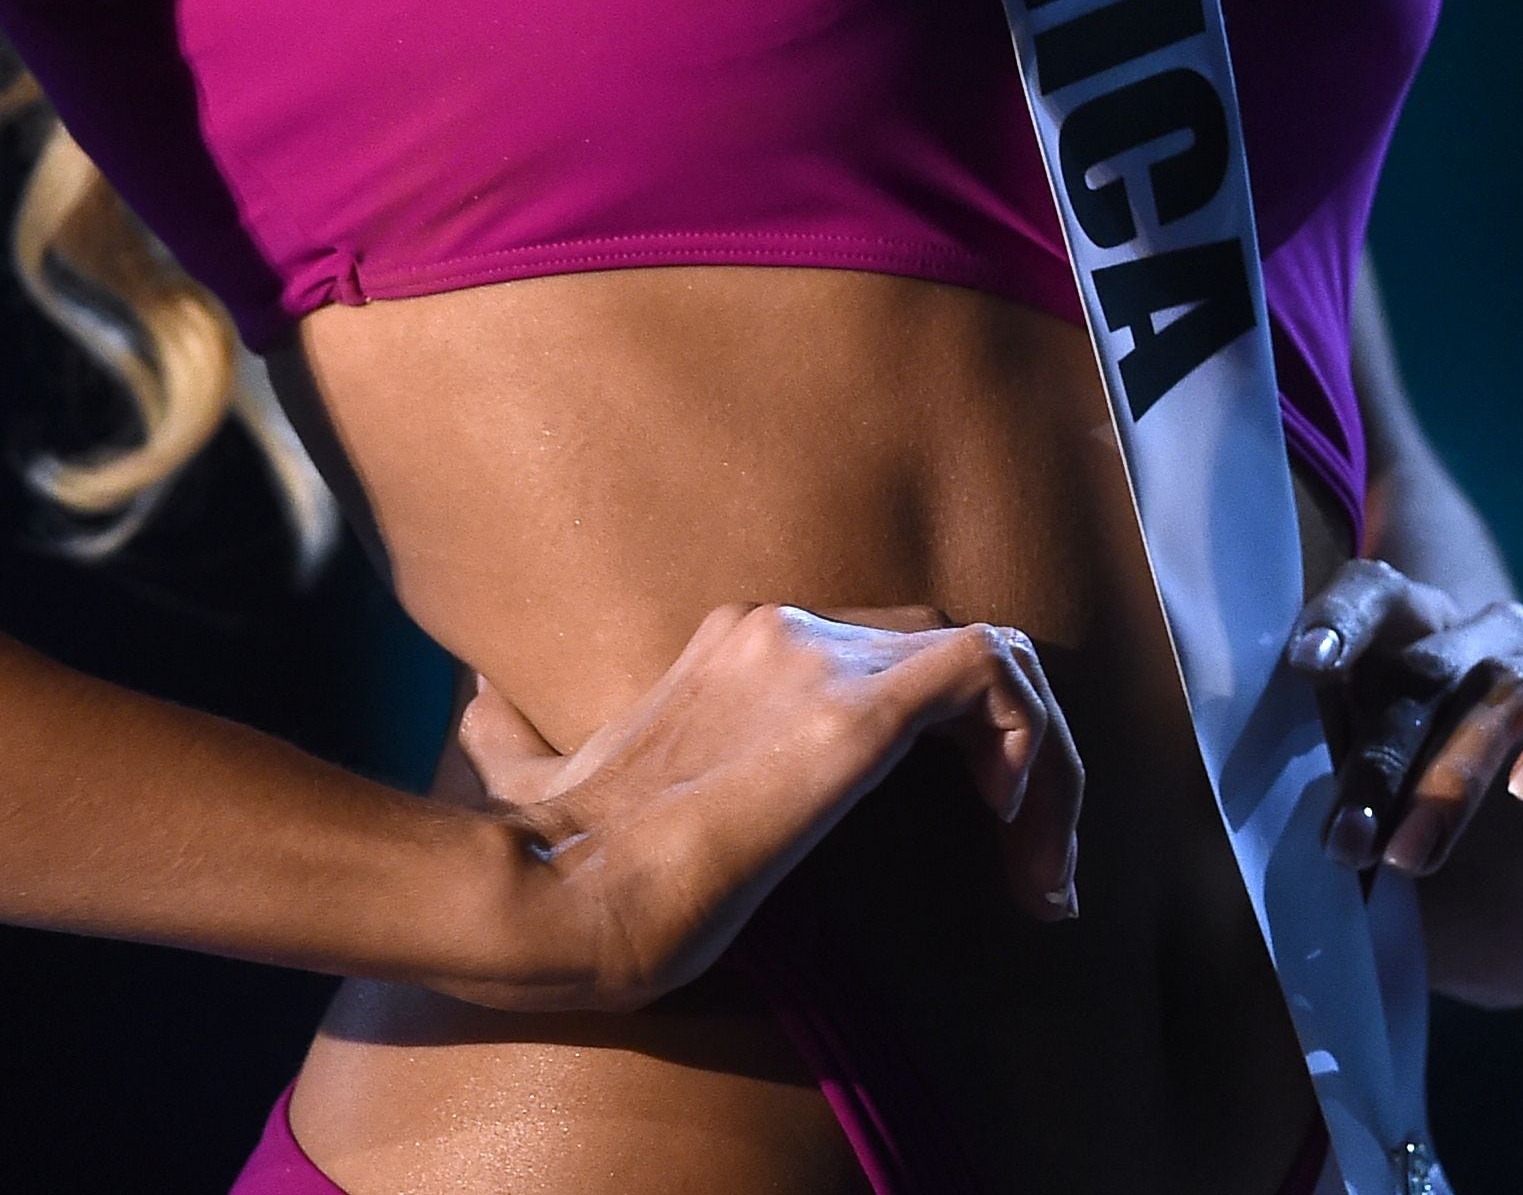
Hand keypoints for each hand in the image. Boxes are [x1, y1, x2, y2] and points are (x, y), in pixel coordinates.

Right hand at [445, 604, 1084, 1011]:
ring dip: (1044, 766)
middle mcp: (779, 627)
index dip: (951, 736)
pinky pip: (996, 677)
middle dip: (1016, 751)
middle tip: (1032, 864)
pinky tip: (1020, 836)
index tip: (976, 837)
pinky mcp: (852, 713)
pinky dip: (1037, 748)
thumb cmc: (553, 865)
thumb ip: (526, 735)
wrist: (557, 895)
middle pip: (949, 648)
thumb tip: (478, 707)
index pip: (881, 646)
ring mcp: (816, 661)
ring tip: (1042, 872)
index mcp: (730, 641)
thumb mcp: (537, 776)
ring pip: (993, 660)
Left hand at [1281, 559, 1522, 1003]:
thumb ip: (1313, 821)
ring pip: (1500, 693)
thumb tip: (1236, 853)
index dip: (1341, 619)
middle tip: (1345, 842)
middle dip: (1380, 755)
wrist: (1520, 931)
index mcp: (1401, 647)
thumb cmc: (1413, 862)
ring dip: (1453, 776)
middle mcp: (1474, 643)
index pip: (1372, 596)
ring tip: (1412, 855)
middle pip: (1424, 665)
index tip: (1307, 665)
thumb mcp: (1358, 846)